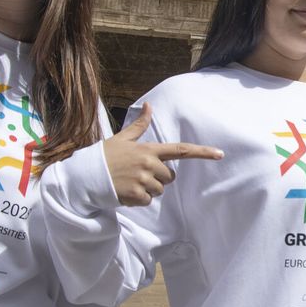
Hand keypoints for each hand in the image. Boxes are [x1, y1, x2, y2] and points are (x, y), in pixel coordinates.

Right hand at [103, 102, 222, 205]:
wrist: (85, 176)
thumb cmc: (105, 156)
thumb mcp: (122, 138)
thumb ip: (139, 125)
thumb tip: (149, 106)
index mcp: (148, 149)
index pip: (181, 150)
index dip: (202, 152)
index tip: (220, 154)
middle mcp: (149, 164)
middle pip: (170, 176)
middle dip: (158, 177)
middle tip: (138, 173)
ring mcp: (143, 180)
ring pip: (160, 190)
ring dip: (148, 189)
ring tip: (129, 181)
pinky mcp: (136, 195)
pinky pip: (148, 201)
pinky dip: (139, 199)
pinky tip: (125, 191)